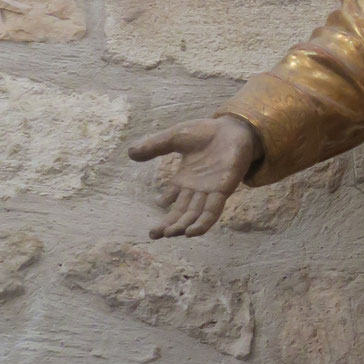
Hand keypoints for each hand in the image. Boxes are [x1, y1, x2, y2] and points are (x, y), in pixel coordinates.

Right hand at [128, 116, 258, 237]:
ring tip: (169, 234)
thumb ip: (155, 146)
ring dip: (183, 226)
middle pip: (181, 212)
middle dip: (168, 225)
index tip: (154, 214)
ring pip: (195, 215)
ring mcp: (210, 190)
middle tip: (153, 235)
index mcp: (185, 178)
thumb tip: (130, 153)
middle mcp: (197, 188)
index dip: (163, 208)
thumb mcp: (175, 137)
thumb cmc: (206, 132)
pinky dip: (202, 223)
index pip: (171, 199)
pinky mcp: (223, 189)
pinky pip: (212, 210)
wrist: (233, 127)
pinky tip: (191, 233)